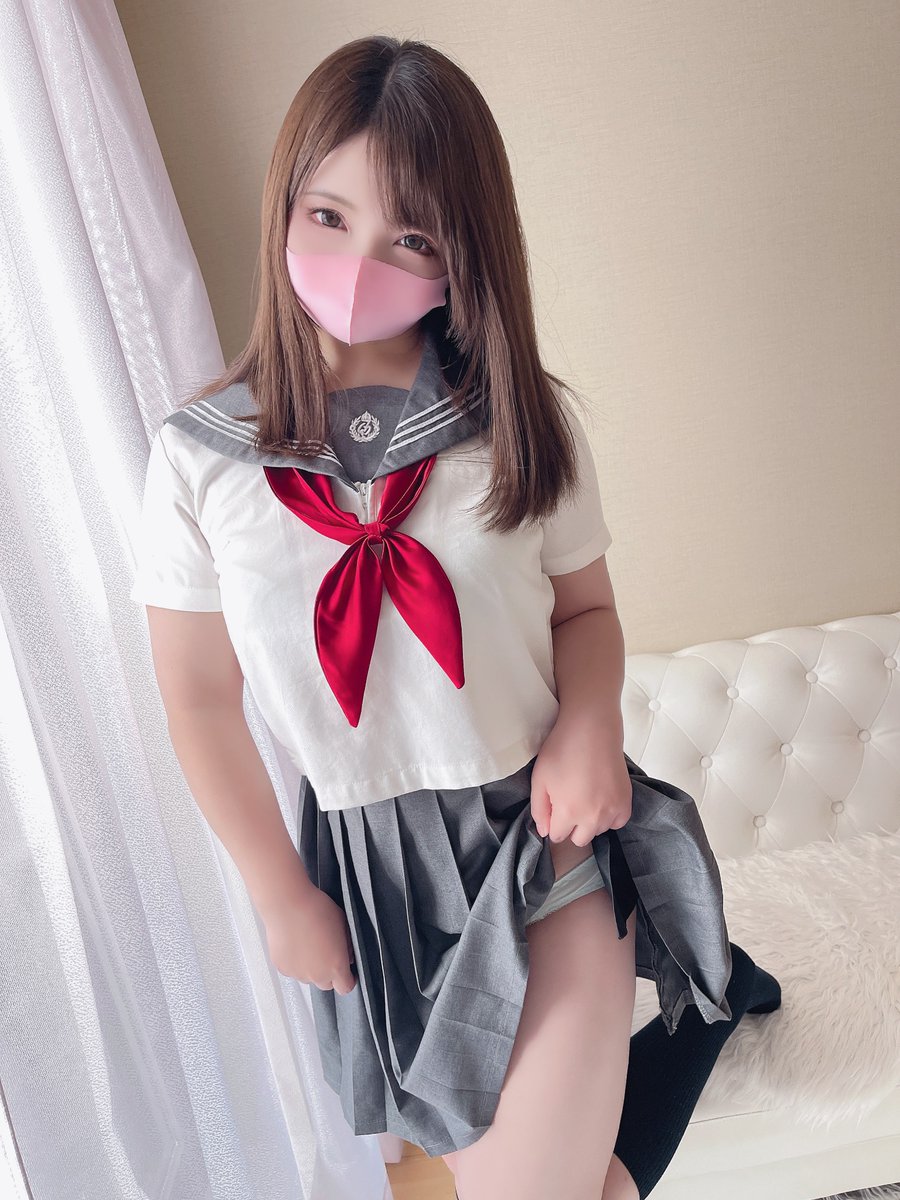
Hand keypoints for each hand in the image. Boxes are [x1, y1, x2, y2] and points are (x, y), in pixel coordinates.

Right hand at [264, 887, 357, 994]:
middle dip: (328, 973)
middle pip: (326, 984)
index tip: (346, 972)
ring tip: (307, 944)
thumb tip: (346, 954)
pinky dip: (295, 962)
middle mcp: (317, 975)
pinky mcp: (282, 967)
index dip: (347, 980)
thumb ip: (347, 945)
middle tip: (325, 953)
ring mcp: (298, 973)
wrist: (288, 905)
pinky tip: (295, 944)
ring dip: (310, 967)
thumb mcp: (343, 924)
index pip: (345, 987)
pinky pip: (292, 970)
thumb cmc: (316, 909)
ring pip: (308, 977)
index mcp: (336, 966)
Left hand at [530, 718, 631, 844]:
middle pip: (579, 840)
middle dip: (571, 826)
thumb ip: (539, 810)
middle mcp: (592, 817)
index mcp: (568, 812)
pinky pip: (617, 822)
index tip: (555, 807)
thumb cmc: (562, 750)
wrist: (592, 728)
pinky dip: (610, 816)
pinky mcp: (626, 801)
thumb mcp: (539, 779)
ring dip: (591, 821)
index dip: (553, 823)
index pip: (557, 836)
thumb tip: (545, 832)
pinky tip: (602, 799)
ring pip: (598, 830)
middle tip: (570, 802)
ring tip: (587, 795)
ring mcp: (612, 810)